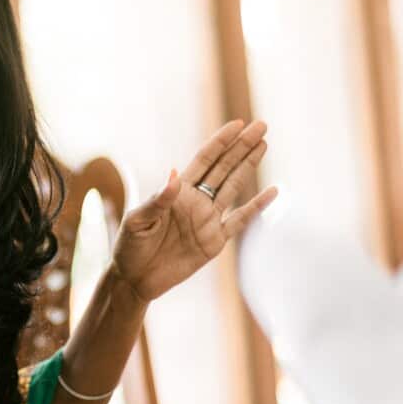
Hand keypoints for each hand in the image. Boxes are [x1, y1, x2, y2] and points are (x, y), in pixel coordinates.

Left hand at [111, 120, 276, 303]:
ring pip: (234, 187)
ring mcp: (207, 220)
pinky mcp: (214, 241)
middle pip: (224, 167)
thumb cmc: (130, 246)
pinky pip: (240, 221)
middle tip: (261, 126)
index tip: (237, 124)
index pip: (204, 160)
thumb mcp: (138, 221)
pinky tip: (273, 192)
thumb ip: (158, 200)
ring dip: (249, 166)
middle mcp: (196, 201)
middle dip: (242, 146)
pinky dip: (257, 207)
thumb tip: (174, 175)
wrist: (135, 279)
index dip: (221, 142)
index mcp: (177, 191)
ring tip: (264, 144)